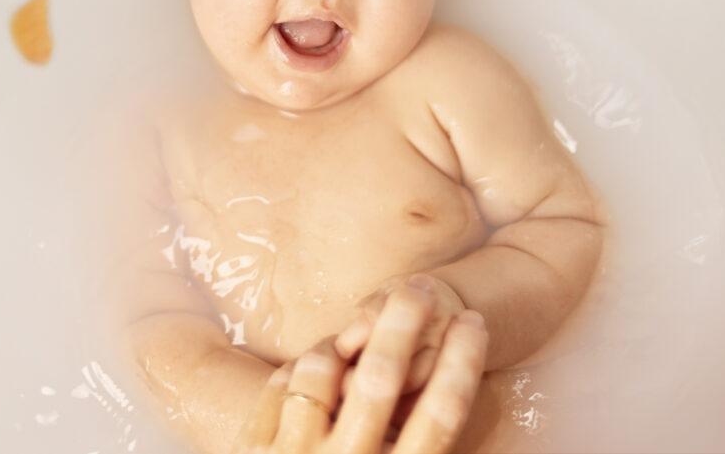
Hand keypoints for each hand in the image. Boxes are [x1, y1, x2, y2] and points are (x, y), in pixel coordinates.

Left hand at [232, 282, 487, 453]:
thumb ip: (417, 445)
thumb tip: (469, 406)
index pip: (439, 417)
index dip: (460, 364)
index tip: (473, 320)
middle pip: (382, 379)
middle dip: (404, 324)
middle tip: (420, 287)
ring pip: (320, 373)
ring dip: (337, 346)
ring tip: (351, 338)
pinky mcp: (250, 450)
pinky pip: (278, 386)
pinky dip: (296, 368)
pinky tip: (311, 366)